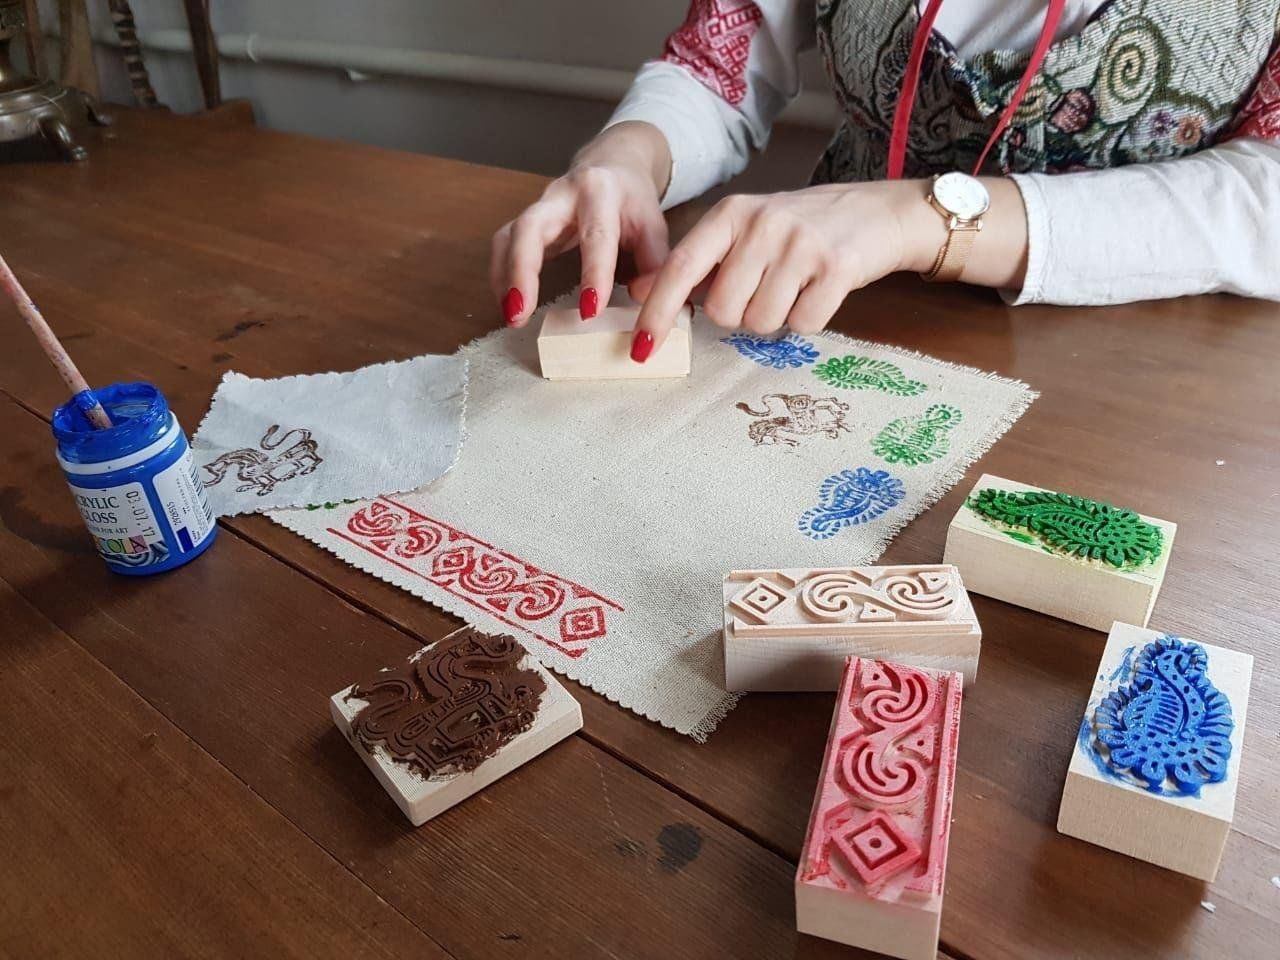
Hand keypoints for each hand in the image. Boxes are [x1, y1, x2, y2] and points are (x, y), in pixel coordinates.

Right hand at [489, 122, 672, 325]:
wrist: (614, 165)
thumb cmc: (632, 200)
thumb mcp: (654, 225)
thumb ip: (655, 263)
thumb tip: (642, 298)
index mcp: (600, 191)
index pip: (596, 235)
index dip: (593, 274)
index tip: (590, 311)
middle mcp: (562, 193)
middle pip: (530, 227)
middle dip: (522, 270)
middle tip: (521, 312)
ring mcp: (538, 206)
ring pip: (509, 236)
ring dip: (505, 277)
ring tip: (512, 315)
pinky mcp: (525, 221)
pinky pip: (503, 245)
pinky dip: (501, 275)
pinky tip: (508, 303)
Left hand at [627, 178, 1026, 360]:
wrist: (880, 212)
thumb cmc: (803, 228)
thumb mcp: (745, 231)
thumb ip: (698, 261)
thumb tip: (639, 292)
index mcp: (732, 213)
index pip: (681, 268)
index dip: (657, 312)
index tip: (641, 348)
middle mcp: (763, 224)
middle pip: (723, 310)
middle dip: (739, 314)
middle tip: (765, 289)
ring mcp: (801, 244)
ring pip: (761, 322)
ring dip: (776, 318)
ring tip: (795, 287)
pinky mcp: (837, 268)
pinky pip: (802, 324)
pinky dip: (808, 319)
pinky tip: (819, 291)